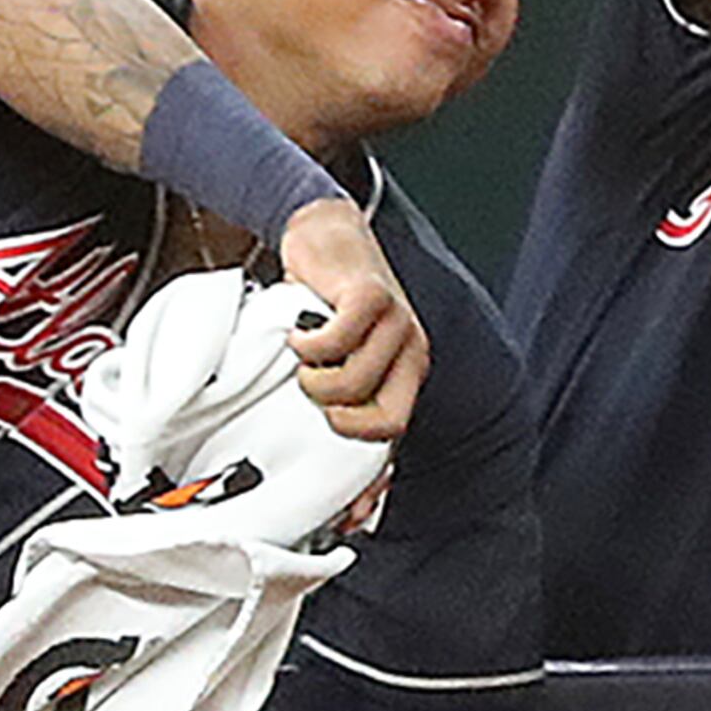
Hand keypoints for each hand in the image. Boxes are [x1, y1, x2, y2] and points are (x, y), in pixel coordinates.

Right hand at [275, 198, 430, 446]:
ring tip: (302, 356)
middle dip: (335, 413)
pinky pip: (340, 340)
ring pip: (356, 383)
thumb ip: (345, 400)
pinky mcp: (370, 293)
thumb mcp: (342, 357)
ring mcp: (396, 319)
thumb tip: (343, 476)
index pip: (395, 431)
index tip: (325, 435)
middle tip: (310, 385)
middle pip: (384, 418)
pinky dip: (309, 344)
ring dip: (314, 378)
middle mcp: (411, 348)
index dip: (358, 444)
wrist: (326, 234)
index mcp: (408, 371)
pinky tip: (299, 332)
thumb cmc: (327, 304)